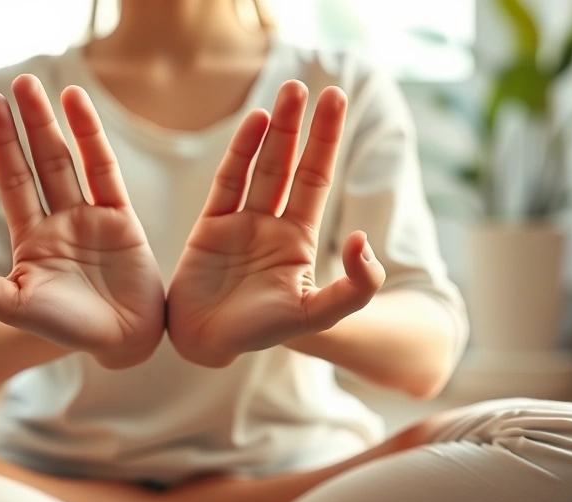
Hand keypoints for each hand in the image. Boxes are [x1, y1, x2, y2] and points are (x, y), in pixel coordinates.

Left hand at [0, 75, 163, 368]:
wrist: (121, 343)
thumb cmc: (64, 328)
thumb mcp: (7, 305)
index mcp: (31, 239)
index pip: (13, 181)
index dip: (2, 144)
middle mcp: (60, 223)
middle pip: (40, 163)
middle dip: (28, 125)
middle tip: (18, 84)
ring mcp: (92, 219)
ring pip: (71, 162)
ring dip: (57, 125)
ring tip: (45, 86)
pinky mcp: (123, 220)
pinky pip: (105, 172)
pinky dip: (92, 139)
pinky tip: (79, 109)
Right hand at [167, 81, 385, 366]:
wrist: (207, 345)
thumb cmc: (260, 333)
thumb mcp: (316, 315)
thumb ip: (352, 288)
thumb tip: (364, 240)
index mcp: (298, 240)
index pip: (317, 180)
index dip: (327, 141)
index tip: (336, 102)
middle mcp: (271, 225)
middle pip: (290, 164)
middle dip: (300, 126)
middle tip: (305, 86)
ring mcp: (240, 222)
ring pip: (261, 166)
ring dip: (273, 131)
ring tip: (286, 94)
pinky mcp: (210, 225)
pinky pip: (228, 182)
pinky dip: (240, 153)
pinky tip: (254, 124)